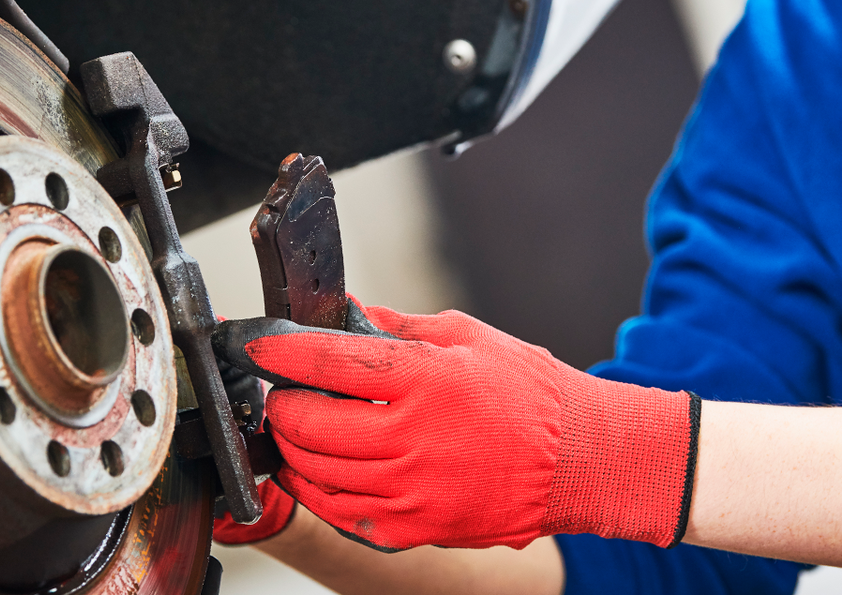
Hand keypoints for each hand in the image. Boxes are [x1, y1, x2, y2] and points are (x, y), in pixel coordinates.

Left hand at [213, 298, 699, 551]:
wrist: (582, 461)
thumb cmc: (532, 395)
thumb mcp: (468, 338)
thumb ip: (399, 329)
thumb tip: (347, 314)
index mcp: (425, 380)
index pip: (325, 362)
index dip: (280, 352)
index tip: (259, 346)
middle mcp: (411, 438)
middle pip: (307, 424)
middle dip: (280, 404)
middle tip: (281, 391)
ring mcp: (411, 489)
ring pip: (315, 472)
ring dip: (292, 447)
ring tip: (296, 428)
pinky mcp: (415, 526)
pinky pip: (341, 512)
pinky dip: (318, 490)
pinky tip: (319, 470)